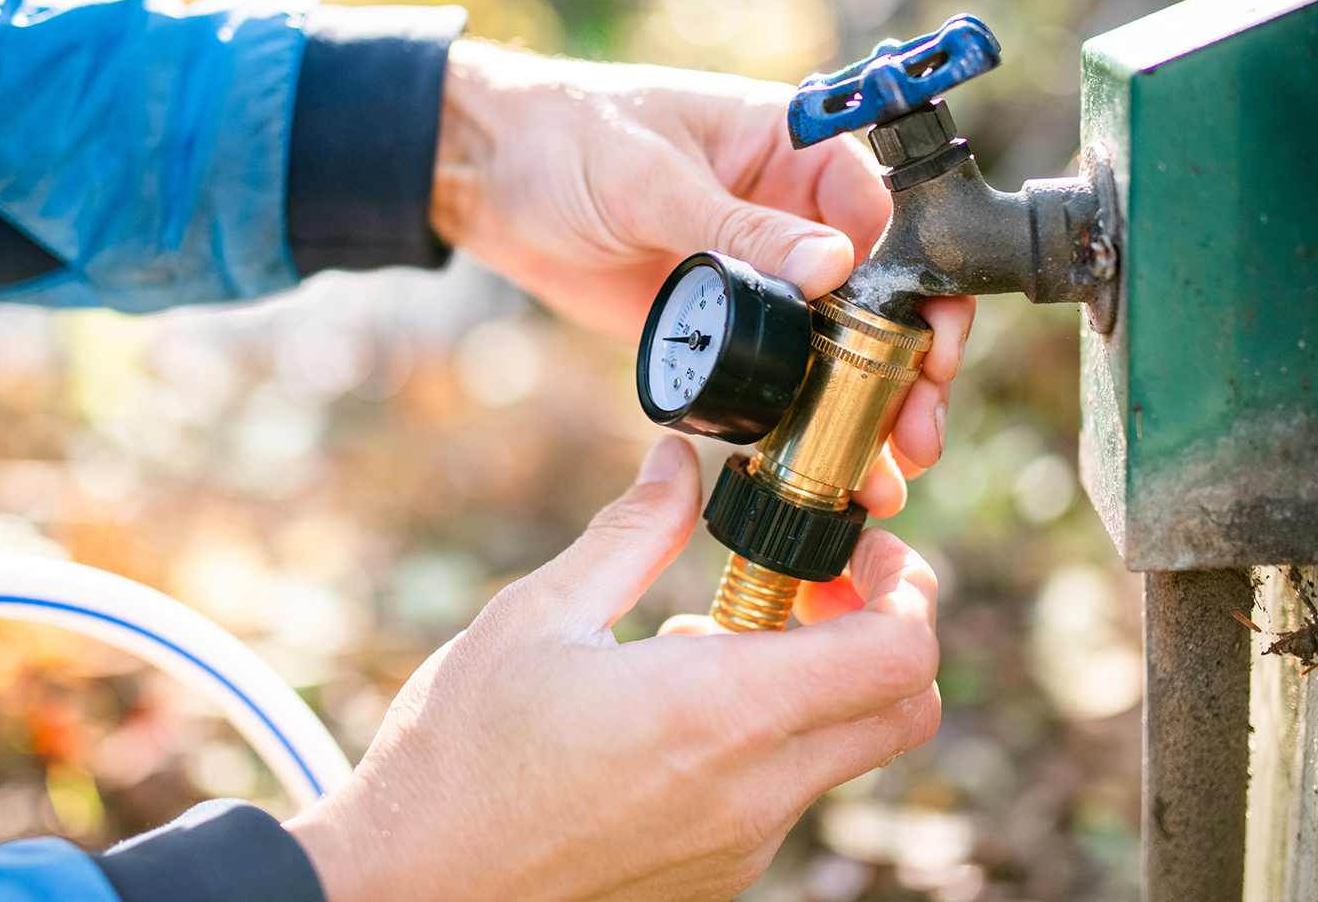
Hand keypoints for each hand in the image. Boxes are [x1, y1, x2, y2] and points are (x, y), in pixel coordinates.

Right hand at [284, 438, 940, 901]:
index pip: (901, 656)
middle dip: (888, 635)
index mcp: (720, 713)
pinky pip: (785, 798)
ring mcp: (740, 846)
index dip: (910, 590)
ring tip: (716, 637)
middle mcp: (754, 792)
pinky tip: (678, 705)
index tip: (863, 552)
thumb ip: (631, 533)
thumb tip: (677, 460)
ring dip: (819, 686)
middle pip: (905, 713)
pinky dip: (770, 738)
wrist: (407, 889)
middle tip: (817, 588)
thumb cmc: (459, 754)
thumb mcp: (538, 617)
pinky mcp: (714, 878)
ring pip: (845, 755)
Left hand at [431, 39, 977, 487]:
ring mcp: (760, 277)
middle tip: (920, 428)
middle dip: (910, 364)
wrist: (488, 178)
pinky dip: (806, 423)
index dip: (917, 278)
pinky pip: (777, 378)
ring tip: (889, 471)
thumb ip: (739, 223)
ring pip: (839, 348)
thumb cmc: (569, 136)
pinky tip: (827, 470)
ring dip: (869, 409)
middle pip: (880, 295)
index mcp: (792, 149)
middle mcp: (791, 214)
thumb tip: (833, 262)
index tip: (927, 340)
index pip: (884, 212)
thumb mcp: (652, 176)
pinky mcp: (719, 328)